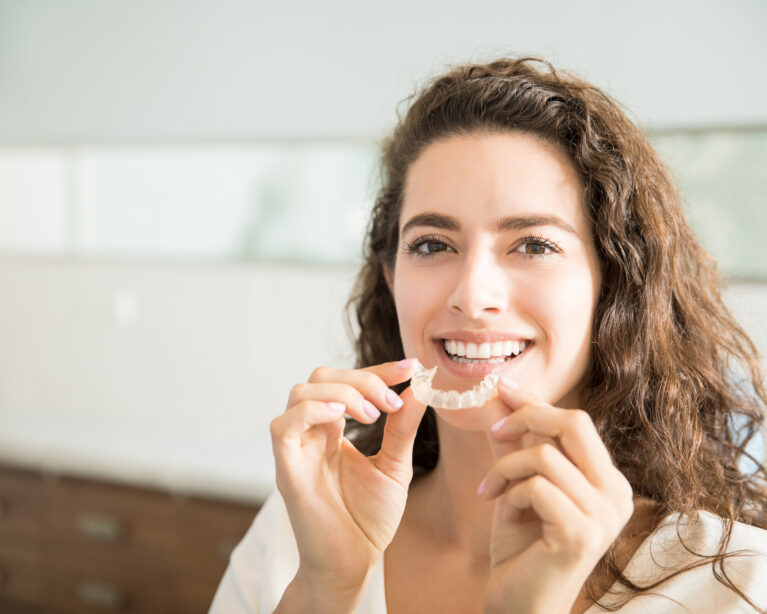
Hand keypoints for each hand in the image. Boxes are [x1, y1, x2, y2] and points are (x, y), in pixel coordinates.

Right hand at [270, 359, 425, 603]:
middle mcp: (311, 433)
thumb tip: (418, 388)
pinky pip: (283, 425)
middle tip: (391, 402)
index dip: (377, 370)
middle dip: (361, 378)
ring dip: (342, 392)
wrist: (354, 563)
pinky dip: (312, 411)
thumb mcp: (394, 465)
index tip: (410, 368)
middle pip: (321, 378)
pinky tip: (342, 418)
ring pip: (300, 392)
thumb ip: (402, 428)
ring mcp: (297, 449)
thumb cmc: (368, 518)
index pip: (347, 382)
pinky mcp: (287, 469)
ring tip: (372, 415)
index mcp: (333, 429)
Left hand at [479, 380, 633, 613]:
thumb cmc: (522, 546)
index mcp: (608, 480)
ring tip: (491, 491)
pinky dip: (510, 494)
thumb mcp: (516, 484)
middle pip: (574, 423)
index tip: (501, 387)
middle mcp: (617, 494)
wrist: (519, 604)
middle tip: (494, 432)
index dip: (535, 401)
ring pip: (545, 455)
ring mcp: (604, 516)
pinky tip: (505, 514)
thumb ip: (511, 442)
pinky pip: (536, 486)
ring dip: (506, 468)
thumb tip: (497, 394)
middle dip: (526, 417)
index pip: (575, 422)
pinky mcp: (582, 534)